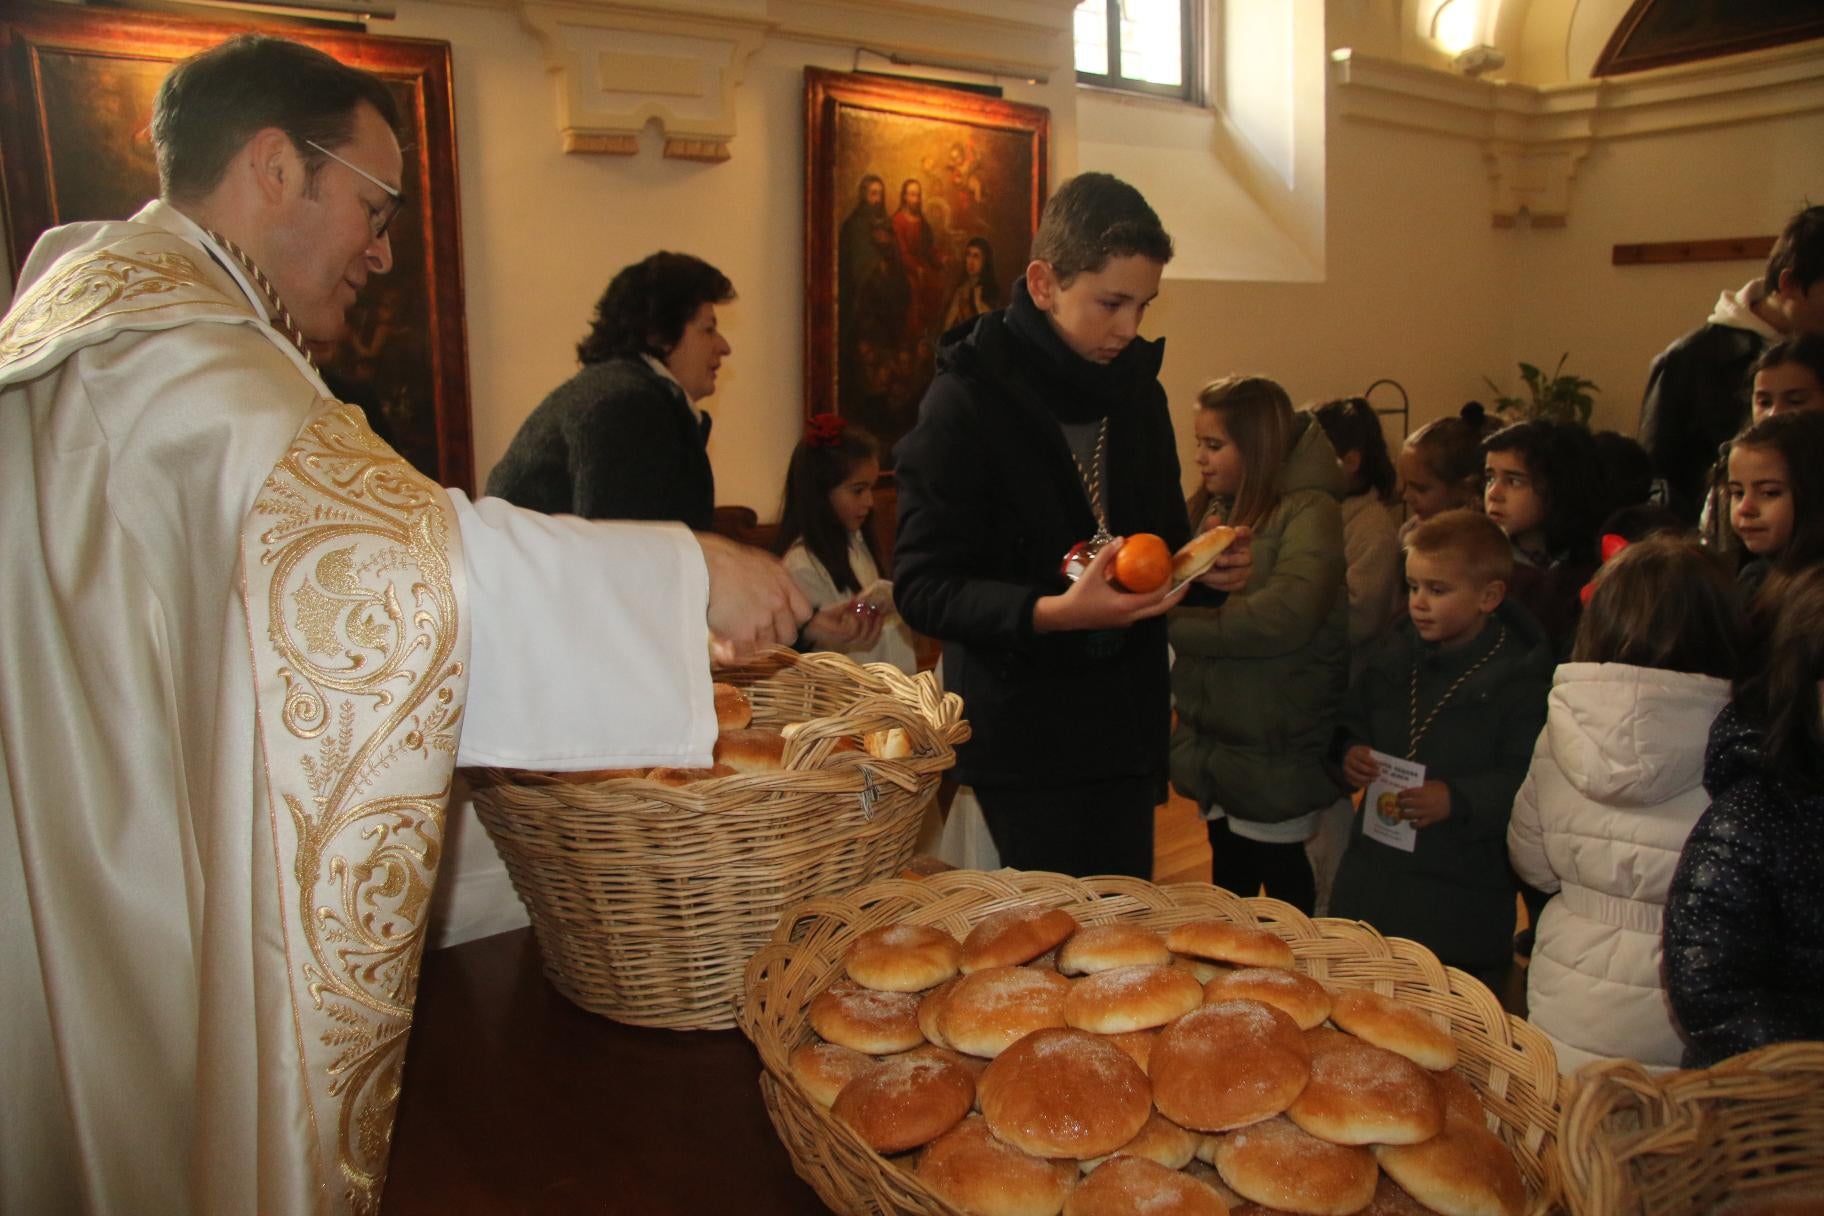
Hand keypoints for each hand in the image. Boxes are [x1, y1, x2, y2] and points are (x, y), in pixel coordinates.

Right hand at [695, 532, 811, 662]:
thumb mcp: (758, 563)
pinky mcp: (745, 633)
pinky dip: (738, 654)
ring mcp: (763, 619)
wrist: (701, 565)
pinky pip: (748, 654)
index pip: (804, 614)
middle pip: (788, 635)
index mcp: (783, 582)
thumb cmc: (722, 561)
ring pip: (768, 646)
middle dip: (774, 637)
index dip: (791, 621)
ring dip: (753, 645)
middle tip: (754, 634)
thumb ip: (771, 582)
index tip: (777, 622)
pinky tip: (727, 647)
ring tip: (736, 638)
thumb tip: (771, 599)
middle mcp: (778, 602)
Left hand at [802, 599, 885, 651]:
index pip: (871, 643)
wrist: (808, 622)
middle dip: (875, 626)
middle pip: (869, 642)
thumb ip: (856, 607)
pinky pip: (851, 632)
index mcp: (852, 642)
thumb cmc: (825, 618)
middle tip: (875, 612)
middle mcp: (849, 645)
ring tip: (860, 611)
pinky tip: (849, 613)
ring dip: (864, 622)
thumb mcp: (843, 611)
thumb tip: (868, 599)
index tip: (880, 616)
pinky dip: (854, 621)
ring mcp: (842, 642)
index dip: (878, 631)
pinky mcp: (836, 637)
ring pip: (861, 636)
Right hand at [1032, 537, 1189, 632]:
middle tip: (1186, 584)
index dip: (1167, 586)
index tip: (1172, 572)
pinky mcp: (1121, 621)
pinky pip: (1142, 612)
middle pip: (1160, 609)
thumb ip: (1106, 554)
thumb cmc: (1078, 596)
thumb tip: (1121, 538)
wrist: (1065, 616)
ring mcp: (1126, 621)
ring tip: (1171, 585)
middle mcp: (1130, 617)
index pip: (1155, 598)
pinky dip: (1150, 602)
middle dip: (1175, 598)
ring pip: (1152, 612)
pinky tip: (1149, 589)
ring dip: (1163, 600)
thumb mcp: (1091, 572)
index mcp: (1125, 606)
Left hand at [1194, 524, 1252, 592]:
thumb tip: (1213, 518)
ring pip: (1237, 575)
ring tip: (1204, 574)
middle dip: (1230, 560)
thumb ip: (1211, 530)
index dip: (1244, 533)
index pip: (1247, 535)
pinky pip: (1232, 586)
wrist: (1209, 569)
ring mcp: (1245, 571)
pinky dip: (1218, 585)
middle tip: (1216, 560)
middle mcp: (1246, 555)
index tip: (1236, 531)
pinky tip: (1207, 582)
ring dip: (1219, 576)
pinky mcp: (1240, 583)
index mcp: (1240, 542)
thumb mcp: (1210, 540)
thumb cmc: (1213, 551)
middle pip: (1245, 559)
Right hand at [1342, 744, 1379, 789]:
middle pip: (1358, 766)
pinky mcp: (1347, 777)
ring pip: (1355, 775)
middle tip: (1378, 773)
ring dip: (1366, 778)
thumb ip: (1373, 756)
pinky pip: (1354, 782)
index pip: (1362, 756)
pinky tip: (1369, 784)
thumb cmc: (1364, 755)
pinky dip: (1362, 784)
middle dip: (1369, 771)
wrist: (1353, 759)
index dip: (1370, 761)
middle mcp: (1348, 760)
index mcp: (1354, 751)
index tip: (1378, 766)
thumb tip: (1381, 763)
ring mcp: (1346, 769)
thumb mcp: (1367, 752)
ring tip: (1375, 779)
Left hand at [1396, 780, 1451, 828]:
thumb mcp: (1432, 783)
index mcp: (1424, 792)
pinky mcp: (1430, 819)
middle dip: (1400, 804)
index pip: (1409, 793)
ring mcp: (1426, 812)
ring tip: (1401, 813)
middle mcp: (1423, 802)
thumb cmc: (1443, 790)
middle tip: (1397, 803)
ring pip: (1411, 814)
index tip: (1399, 795)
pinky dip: (1414, 825)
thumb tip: (1410, 786)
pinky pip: (1420, 824)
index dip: (1402, 794)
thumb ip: (1421, 785)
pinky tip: (1411, 823)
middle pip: (1407, 804)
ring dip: (1404, 814)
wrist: (1454, 801)